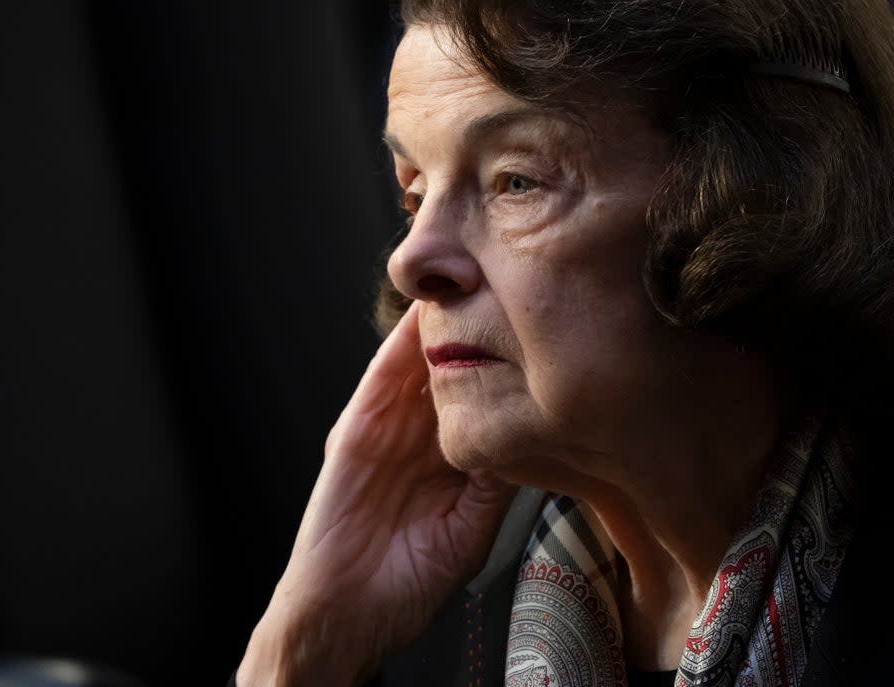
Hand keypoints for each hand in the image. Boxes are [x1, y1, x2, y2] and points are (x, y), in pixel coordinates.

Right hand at [236, 302, 516, 686]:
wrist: (346, 616)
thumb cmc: (410, 583)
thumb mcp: (472, 525)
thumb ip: (498, 479)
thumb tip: (538, 433)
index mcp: (452, 452)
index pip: (485, 390)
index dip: (511, 356)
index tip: (547, 322)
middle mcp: (422, 431)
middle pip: (456, 361)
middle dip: (482, 322)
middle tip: (518, 278)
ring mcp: (388, 426)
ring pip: (421, 358)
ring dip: (447, 318)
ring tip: (480, 277)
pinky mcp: (356, 428)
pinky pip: (382, 377)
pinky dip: (403, 343)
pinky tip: (428, 311)